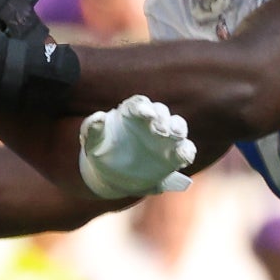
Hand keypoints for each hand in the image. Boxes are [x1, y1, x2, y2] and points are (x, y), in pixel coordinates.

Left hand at [79, 94, 194, 198]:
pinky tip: (183, 157)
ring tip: (174, 136)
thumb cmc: (101, 151)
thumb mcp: (92, 142)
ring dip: (178, 128)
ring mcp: (165, 138)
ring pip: (178, 125)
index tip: (146, 115)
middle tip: (159, 130)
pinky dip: (187, 151)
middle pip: (162, 112)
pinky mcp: (173, 155)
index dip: (144, 107)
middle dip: (163, 118)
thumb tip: (98, 117)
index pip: (139, 104)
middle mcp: (151, 122)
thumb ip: (92, 129)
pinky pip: (186, 149)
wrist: (110, 175)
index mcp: (131, 113)